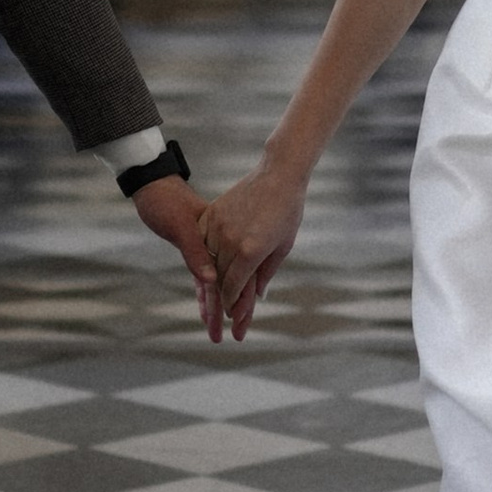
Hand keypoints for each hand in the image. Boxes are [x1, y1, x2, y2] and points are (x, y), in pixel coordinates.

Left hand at [132, 176, 227, 340]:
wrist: (156, 187)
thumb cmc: (165, 204)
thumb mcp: (180, 228)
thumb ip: (195, 254)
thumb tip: (210, 283)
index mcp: (221, 241)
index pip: (234, 279)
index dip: (236, 305)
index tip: (237, 327)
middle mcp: (218, 247)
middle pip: (229, 286)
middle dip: (229, 314)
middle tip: (230, 339)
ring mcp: (209, 249)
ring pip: (216, 286)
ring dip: (215, 310)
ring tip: (216, 334)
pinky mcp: (197, 251)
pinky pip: (204, 279)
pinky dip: (204, 295)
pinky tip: (207, 312)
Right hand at [201, 159, 305, 341]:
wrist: (278, 175)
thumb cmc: (287, 212)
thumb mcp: (282, 246)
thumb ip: (266, 273)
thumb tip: (258, 297)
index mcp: (251, 251)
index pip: (234, 287)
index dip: (232, 304)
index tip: (231, 316)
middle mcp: (230, 241)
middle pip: (219, 278)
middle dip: (221, 299)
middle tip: (221, 314)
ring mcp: (219, 226)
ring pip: (209, 261)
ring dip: (212, 279)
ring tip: (214, 294)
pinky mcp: (212, 214)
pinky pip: (203, 241)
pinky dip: (205, 256)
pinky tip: (208, 265)